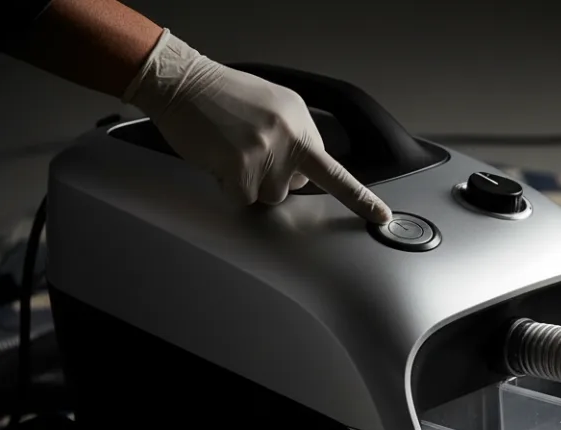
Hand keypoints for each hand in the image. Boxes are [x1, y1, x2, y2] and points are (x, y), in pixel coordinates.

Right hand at [121, 30, 391, 223]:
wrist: (180, 80)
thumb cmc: (218, 95)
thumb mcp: (270, 106)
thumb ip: (293, 137)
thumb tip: (304, 170)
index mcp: (301, 119)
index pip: (336, 168)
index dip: (357, 197)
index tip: (380, 216)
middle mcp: (291, 135)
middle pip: (295, 186)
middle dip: (272, 178)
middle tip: (246, 151)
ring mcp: (268, 152)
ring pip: (268, 196)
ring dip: (248, 183)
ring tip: (229, 151)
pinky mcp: (242, 166)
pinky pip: (241, 198)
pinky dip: (227, 186)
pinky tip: (217, 158)